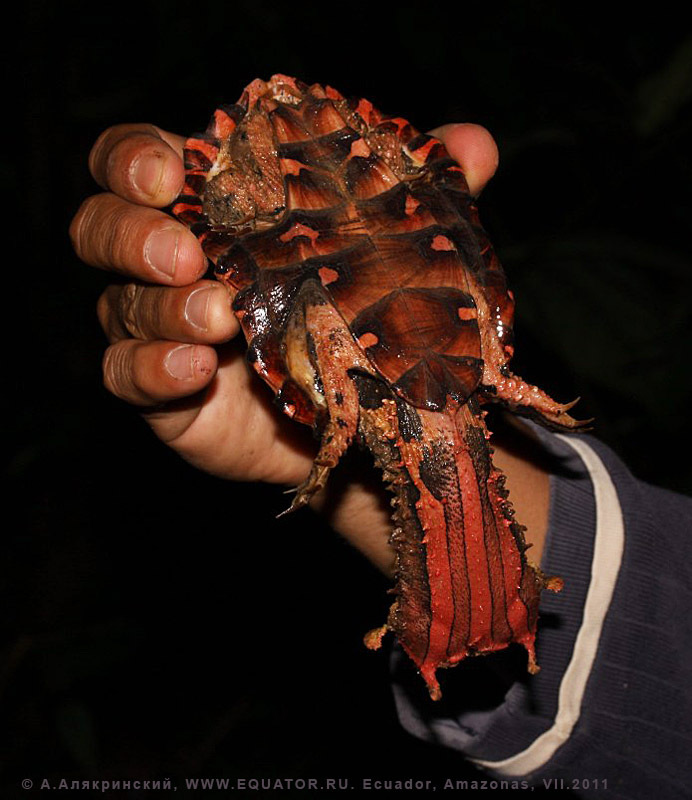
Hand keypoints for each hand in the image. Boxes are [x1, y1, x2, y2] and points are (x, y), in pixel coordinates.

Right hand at [70, 121, 540, 574]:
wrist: (361, 408)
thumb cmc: (364, 313)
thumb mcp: (392, 248)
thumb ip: (419, 195)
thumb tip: (474, 144)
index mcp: (212, 209)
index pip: (137, 163)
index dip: (136, 160)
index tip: (173, 171)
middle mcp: (170, 264)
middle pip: (100, 229)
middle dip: (131, 234)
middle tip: (188, 252)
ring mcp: (159, 330)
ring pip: (120, 306)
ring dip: (162, 309)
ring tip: (218, 317)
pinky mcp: (163, 394)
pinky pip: (127, 376)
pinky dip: (152, 369)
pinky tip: (195, 369)